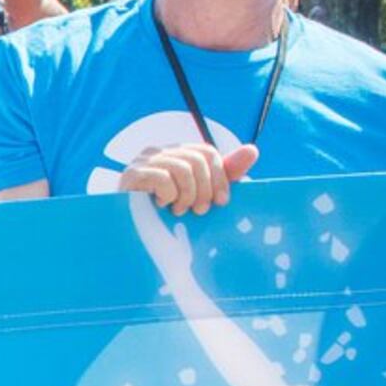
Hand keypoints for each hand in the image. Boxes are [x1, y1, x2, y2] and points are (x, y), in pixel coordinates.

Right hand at [116, 140, 257, 216]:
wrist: (131, 235)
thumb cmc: (168, 215)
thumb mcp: (201, 194)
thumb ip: (226, 173)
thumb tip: (253, 150)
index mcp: (177, 154)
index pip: (207, 152)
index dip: (220, 177)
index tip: (222, 202)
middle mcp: (160, 152)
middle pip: (197, 159)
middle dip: (205, 189)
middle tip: (200, 211)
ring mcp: (144, 161)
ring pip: (183, 168)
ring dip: (188, 195)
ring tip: (179, 211)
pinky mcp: (132, 174)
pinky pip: (163, 177)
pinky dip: (169, 195)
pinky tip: (161, 206)